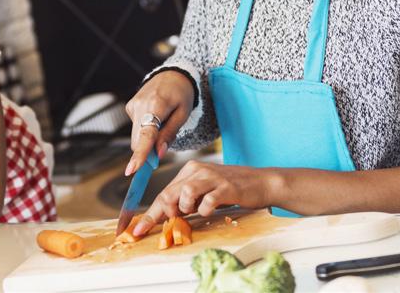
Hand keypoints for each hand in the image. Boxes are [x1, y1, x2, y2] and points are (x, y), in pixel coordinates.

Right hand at [124, 70, 194, 175]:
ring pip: (136, 135)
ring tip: (163, 124)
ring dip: (147, 139)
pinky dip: (145, 129)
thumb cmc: (181, 94)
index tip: (132, 170)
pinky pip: (136, 127)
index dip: (140, 154)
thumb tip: (158, 154)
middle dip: (147, 150)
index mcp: (157, 105)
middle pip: (138, 140)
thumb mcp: (183, 114)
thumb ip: (170, 134)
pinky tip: (156, 117)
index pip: (146, 134)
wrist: (172, 75)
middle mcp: (140, 104)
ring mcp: (133, 105)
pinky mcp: (130, 106)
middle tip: (161, 151)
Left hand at [131, 161, 279, 235]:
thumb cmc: (230, 189)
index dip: (150, 213)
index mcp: (190, 170)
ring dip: (186, 208)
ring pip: (185, 193)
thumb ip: (187, 200)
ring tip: (195, 210)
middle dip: (162, 214)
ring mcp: (211, 177)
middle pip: (169, 194)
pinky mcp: (226, 186)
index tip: (138, 229)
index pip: (164, 193)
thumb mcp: (204, 191)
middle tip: (163, 225)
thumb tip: (167, 216)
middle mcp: (197, 170)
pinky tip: (211, 208)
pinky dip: (205, 210)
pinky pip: (207, 201)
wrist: (261, 182)